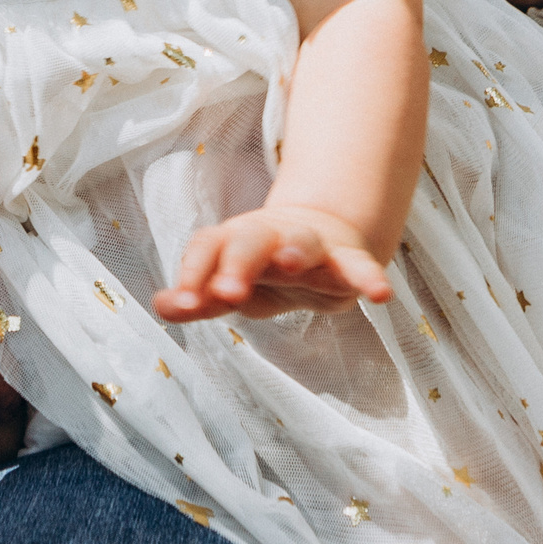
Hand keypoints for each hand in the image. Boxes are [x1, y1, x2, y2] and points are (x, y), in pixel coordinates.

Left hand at [155, 204, 393, 321]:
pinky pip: (360, 267)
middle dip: (237, 263)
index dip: (192, 273)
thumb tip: (162, 306)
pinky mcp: (347, 261)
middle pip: (250, 242)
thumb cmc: (264, 269)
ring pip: (302, 243)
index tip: (180, 304)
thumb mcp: (230, 285)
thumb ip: (199, 298)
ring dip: (295, 251)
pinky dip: (370, 277)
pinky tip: (380, 295)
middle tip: (227, 291)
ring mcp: (310, 246)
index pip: (207, 248)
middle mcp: (269, 237)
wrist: (322, 239)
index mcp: (234, 242)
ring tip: (291, 264)